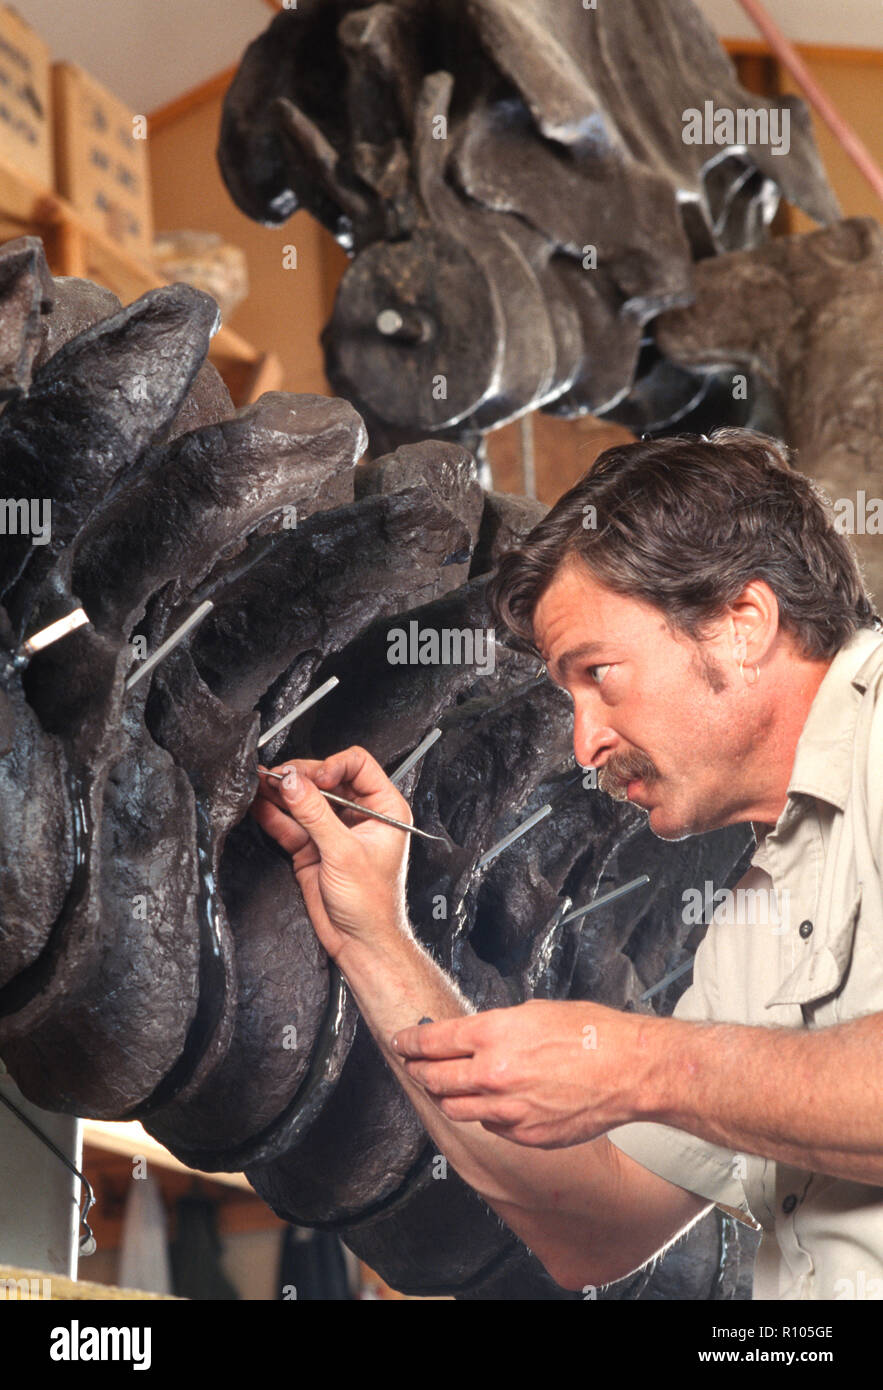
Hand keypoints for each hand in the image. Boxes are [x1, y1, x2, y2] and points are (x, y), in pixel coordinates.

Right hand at [250, 745, 413, 961]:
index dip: (332, 765)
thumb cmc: (373, 904)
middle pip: (325, 778)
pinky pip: (290, 823)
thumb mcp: (345, 853)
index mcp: (384, 808)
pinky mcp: (312, 847)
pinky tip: (260, 804)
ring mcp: (333, 830)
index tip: (313, 778)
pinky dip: (274, 814)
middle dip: (300, 777)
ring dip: (281, 792)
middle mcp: (359, 815)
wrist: (360, 942)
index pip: (358, 765)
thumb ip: (316, 815)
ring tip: (260, 783)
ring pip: (305, 799)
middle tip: (277, 777)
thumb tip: (293, 783)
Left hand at [392, 998, 649, 1147]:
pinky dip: (485, 1114)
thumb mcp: (534, 1012)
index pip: (433, 1042)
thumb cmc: (590, 1033)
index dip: (410, 1042)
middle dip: (419, 1071)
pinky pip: (491, 1126)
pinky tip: (491, 1103)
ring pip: (456, 1110)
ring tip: (445, 1088)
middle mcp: (494, 1074)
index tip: (401, 1043)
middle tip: (414, 1066)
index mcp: (493, 1035)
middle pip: (436, 1079)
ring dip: (446, 1098)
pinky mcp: (526, 1135)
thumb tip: (474, 1037)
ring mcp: (509, 1109)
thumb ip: (497, 1028)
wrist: (628, 1069)